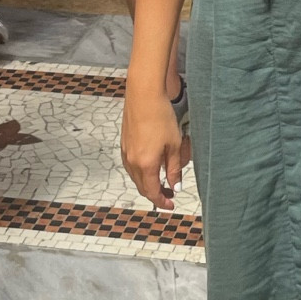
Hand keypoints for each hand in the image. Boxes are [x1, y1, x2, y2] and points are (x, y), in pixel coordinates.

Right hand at [121, 85, 188, 209]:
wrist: (144, 95)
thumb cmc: (160, 116)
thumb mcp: (175, 144)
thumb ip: (174, 168)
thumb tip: (175, 186)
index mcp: (146, 164)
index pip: (153, 192)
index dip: (162, 201)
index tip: (171, 204)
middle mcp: (132, 161)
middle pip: (142, 187)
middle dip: (156, 194)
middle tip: (169, 194)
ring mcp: (126, 152)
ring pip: (135, 177)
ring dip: (148, 183)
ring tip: (162, 180)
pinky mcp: (124, 143)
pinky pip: (131, 166)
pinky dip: (141, 172)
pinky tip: (151, 165)